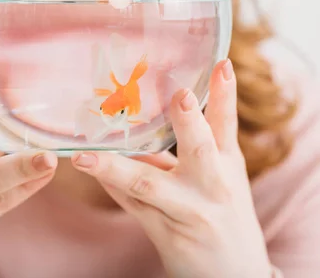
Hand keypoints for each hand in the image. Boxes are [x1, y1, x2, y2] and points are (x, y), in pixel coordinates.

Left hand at [71, 60, 273, 277]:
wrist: (235, 275)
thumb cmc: (220, 213)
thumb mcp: (218, 177)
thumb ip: (188, 147)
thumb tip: (150, 114)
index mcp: (227, 165)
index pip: (227, 124)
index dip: (225, 94)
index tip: (219, 64)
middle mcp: (213, 185)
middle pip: (200, 151)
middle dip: (189, 124)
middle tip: (179, 97)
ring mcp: (190, 211)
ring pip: (149, 184)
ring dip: (116, 168)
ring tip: (84, 157)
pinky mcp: (168, 234)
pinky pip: (132, 205)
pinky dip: (110, 186)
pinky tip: (87, 169)